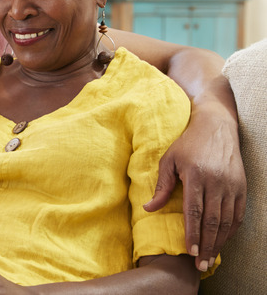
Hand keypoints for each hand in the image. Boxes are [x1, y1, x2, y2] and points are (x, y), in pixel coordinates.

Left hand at [143, 103, 245, 271]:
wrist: (216, 127)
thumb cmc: (187, 144)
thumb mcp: (168, 160)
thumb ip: (161, 186)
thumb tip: (149, 209)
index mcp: (197, 175)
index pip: (195, 211)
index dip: (193, 233)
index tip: (190, 251)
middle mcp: (217, 182)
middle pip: (213, 220)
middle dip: (207, 245)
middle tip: (201, 264)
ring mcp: (232, 185)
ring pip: (227, 220)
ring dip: (219, 242)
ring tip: (210, 259)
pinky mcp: (241, 187)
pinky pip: (238, 214)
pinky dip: (231, 230)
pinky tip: (223, 242)